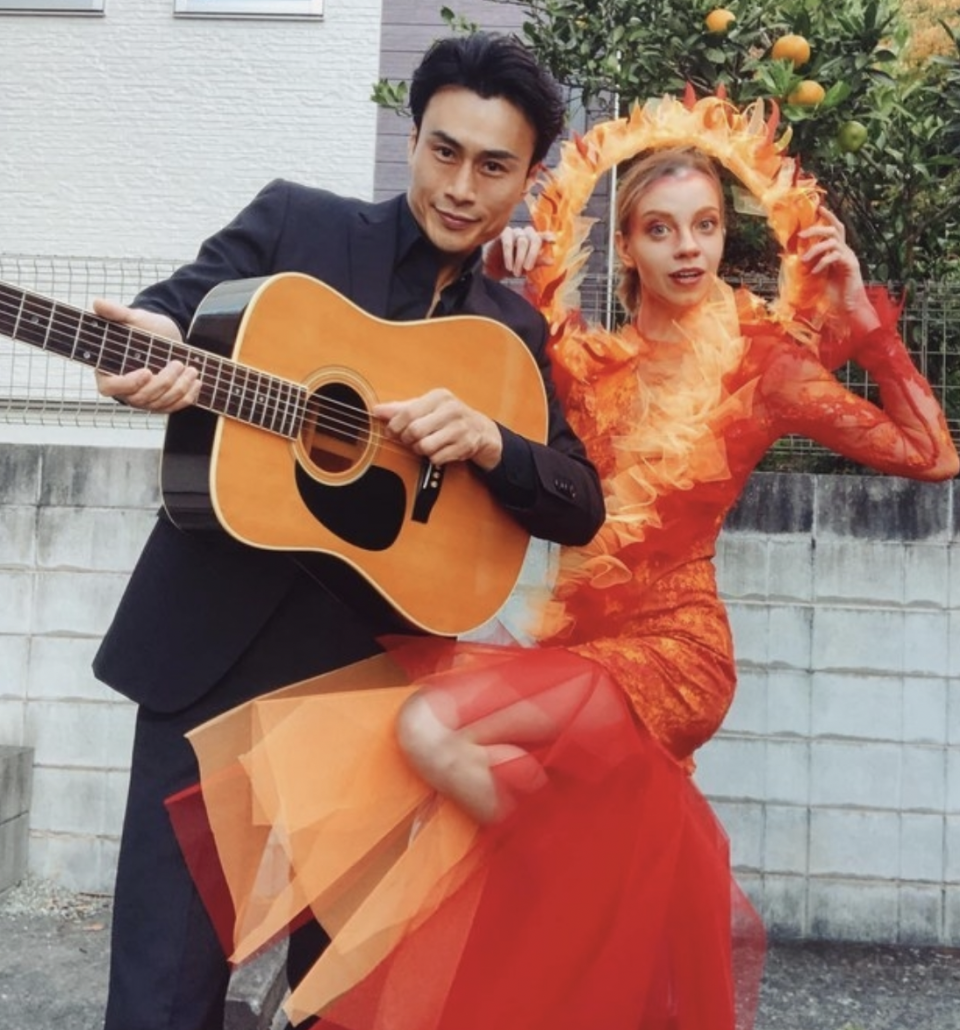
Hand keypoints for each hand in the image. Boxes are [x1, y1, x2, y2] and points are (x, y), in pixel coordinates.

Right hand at [92, 298, 200, 412]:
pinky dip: (186, 396)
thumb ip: (115, 312)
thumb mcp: (132, 318)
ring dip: (179, 388)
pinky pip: (173, 406)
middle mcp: (125, 390)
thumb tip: (98, 303)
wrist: (164, 336)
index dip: (129, 384)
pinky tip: (196, 382)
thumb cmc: (144, 328)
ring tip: (191, 370)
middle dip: (164, 382)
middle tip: (179, 364)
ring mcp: (144, 399)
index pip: (111, 388)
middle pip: (141, 397)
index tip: (147, 372)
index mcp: (108, 372)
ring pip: (159, 403)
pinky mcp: (162, 403)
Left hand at [373, 388, 502, 469]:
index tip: (391, 431)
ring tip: (423, 444)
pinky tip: (437, 450)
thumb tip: (376, 410)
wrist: (479, 429)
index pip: (409, 412)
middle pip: (415, 431)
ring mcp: (460, 429)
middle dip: (406, 439)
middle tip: (408, 439)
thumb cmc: (446, 416)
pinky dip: (432, 457)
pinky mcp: (464, 446)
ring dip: (419, 449)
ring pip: (425, 446)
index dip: (395, 425)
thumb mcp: (426, 407)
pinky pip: (436, 458)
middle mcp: (452, 410)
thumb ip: (400, 408)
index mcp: (439, 396)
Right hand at [482, 226, 554, 279]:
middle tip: (527, 269)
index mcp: (533, 241)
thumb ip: (537, 262)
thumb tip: (551, 261)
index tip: (553, 241)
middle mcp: (525, 234)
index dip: (547, 236)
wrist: (491, 270)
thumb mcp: (525, 267)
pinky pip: (508, 241)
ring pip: (522, 240)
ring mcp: (514, 232)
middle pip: (534, 238)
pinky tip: (509, 266)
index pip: (542, 236)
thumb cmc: (510, 267)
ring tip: (516, 272)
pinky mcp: (502, 234)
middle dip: (532, 255)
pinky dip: (509, 255)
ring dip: (520, 258)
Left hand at [799, 209, 879, 336]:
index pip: (834, 229)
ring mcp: (849, 258)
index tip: (818, 208)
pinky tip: (815, 272)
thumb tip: (793, 259)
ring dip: (815, 249)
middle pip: (834, 230)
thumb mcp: (817, 277)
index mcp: (838, 252)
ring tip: (803, 260)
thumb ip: (809, 266)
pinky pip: (835, 257)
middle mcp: (845, 251)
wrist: (848, 308)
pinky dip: (822, 262)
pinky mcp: (850, 266)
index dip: (828, 217)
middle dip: (816, 229)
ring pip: (832, 242)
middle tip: (801, 235)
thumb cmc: (832, 295)